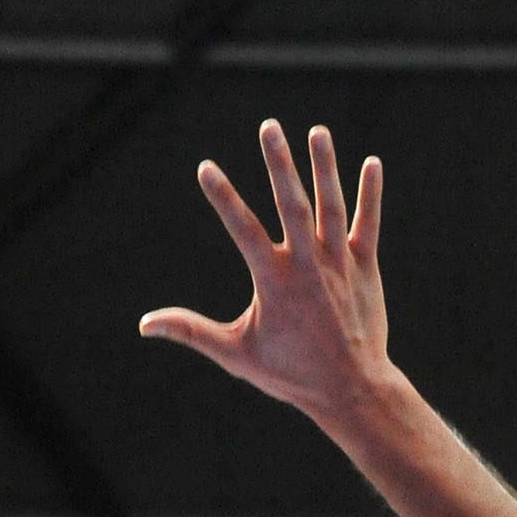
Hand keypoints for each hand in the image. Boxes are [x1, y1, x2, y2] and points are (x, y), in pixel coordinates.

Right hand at [141, 120, 390, 425]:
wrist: (350, 390)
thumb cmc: (289, 374)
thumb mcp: (236, 354)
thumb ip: (192, 331)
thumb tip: (145, 324)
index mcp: (274, 281)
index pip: (242, 229)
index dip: (222, 197)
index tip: (205, 168)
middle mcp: (308, 265)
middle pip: (291, 204)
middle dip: (279, 164)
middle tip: (269, 127)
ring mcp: (340, 264)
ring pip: (331, 206)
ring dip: (324, 167)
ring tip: (316, 131)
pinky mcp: (366, 268)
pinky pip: (368, 224)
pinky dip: (370, 194)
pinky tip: (370, 162)